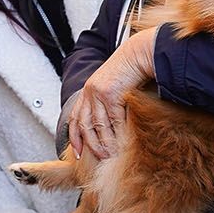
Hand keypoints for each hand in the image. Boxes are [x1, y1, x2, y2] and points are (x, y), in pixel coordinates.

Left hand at [67, 26, 156, 160]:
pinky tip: (121, 145)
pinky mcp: (112, 95)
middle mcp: (90, 92)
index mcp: (88, 90)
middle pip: (85, 125)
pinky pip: (114, 121)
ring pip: (99, 126)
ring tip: (110, 156)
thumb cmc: (130, 70)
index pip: (75, 117)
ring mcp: (99, 94)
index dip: (75, 136)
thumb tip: (110, 123)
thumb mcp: (112, 85)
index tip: (77, 152)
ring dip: (104, 143)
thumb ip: (107, 102)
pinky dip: (117, 135)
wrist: (139, 54)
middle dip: (90, 144)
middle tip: (98, 158)